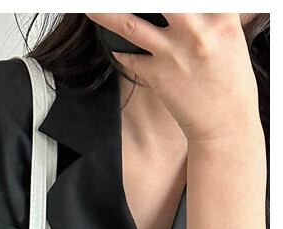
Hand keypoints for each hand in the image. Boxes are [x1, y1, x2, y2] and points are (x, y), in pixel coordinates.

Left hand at [85, 13, 261, 144]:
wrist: (224, 122)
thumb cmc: (231, 81)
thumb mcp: (229, 37)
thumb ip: (210, 17)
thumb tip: (188, 9)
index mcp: (221, 17)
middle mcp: (195, 30)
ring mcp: (171, 53)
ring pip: (129, 25)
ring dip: (106, 13)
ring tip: (90, 7)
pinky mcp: (155, 75)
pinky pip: (128, 57)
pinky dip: (121, 51)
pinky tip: (118, 48)